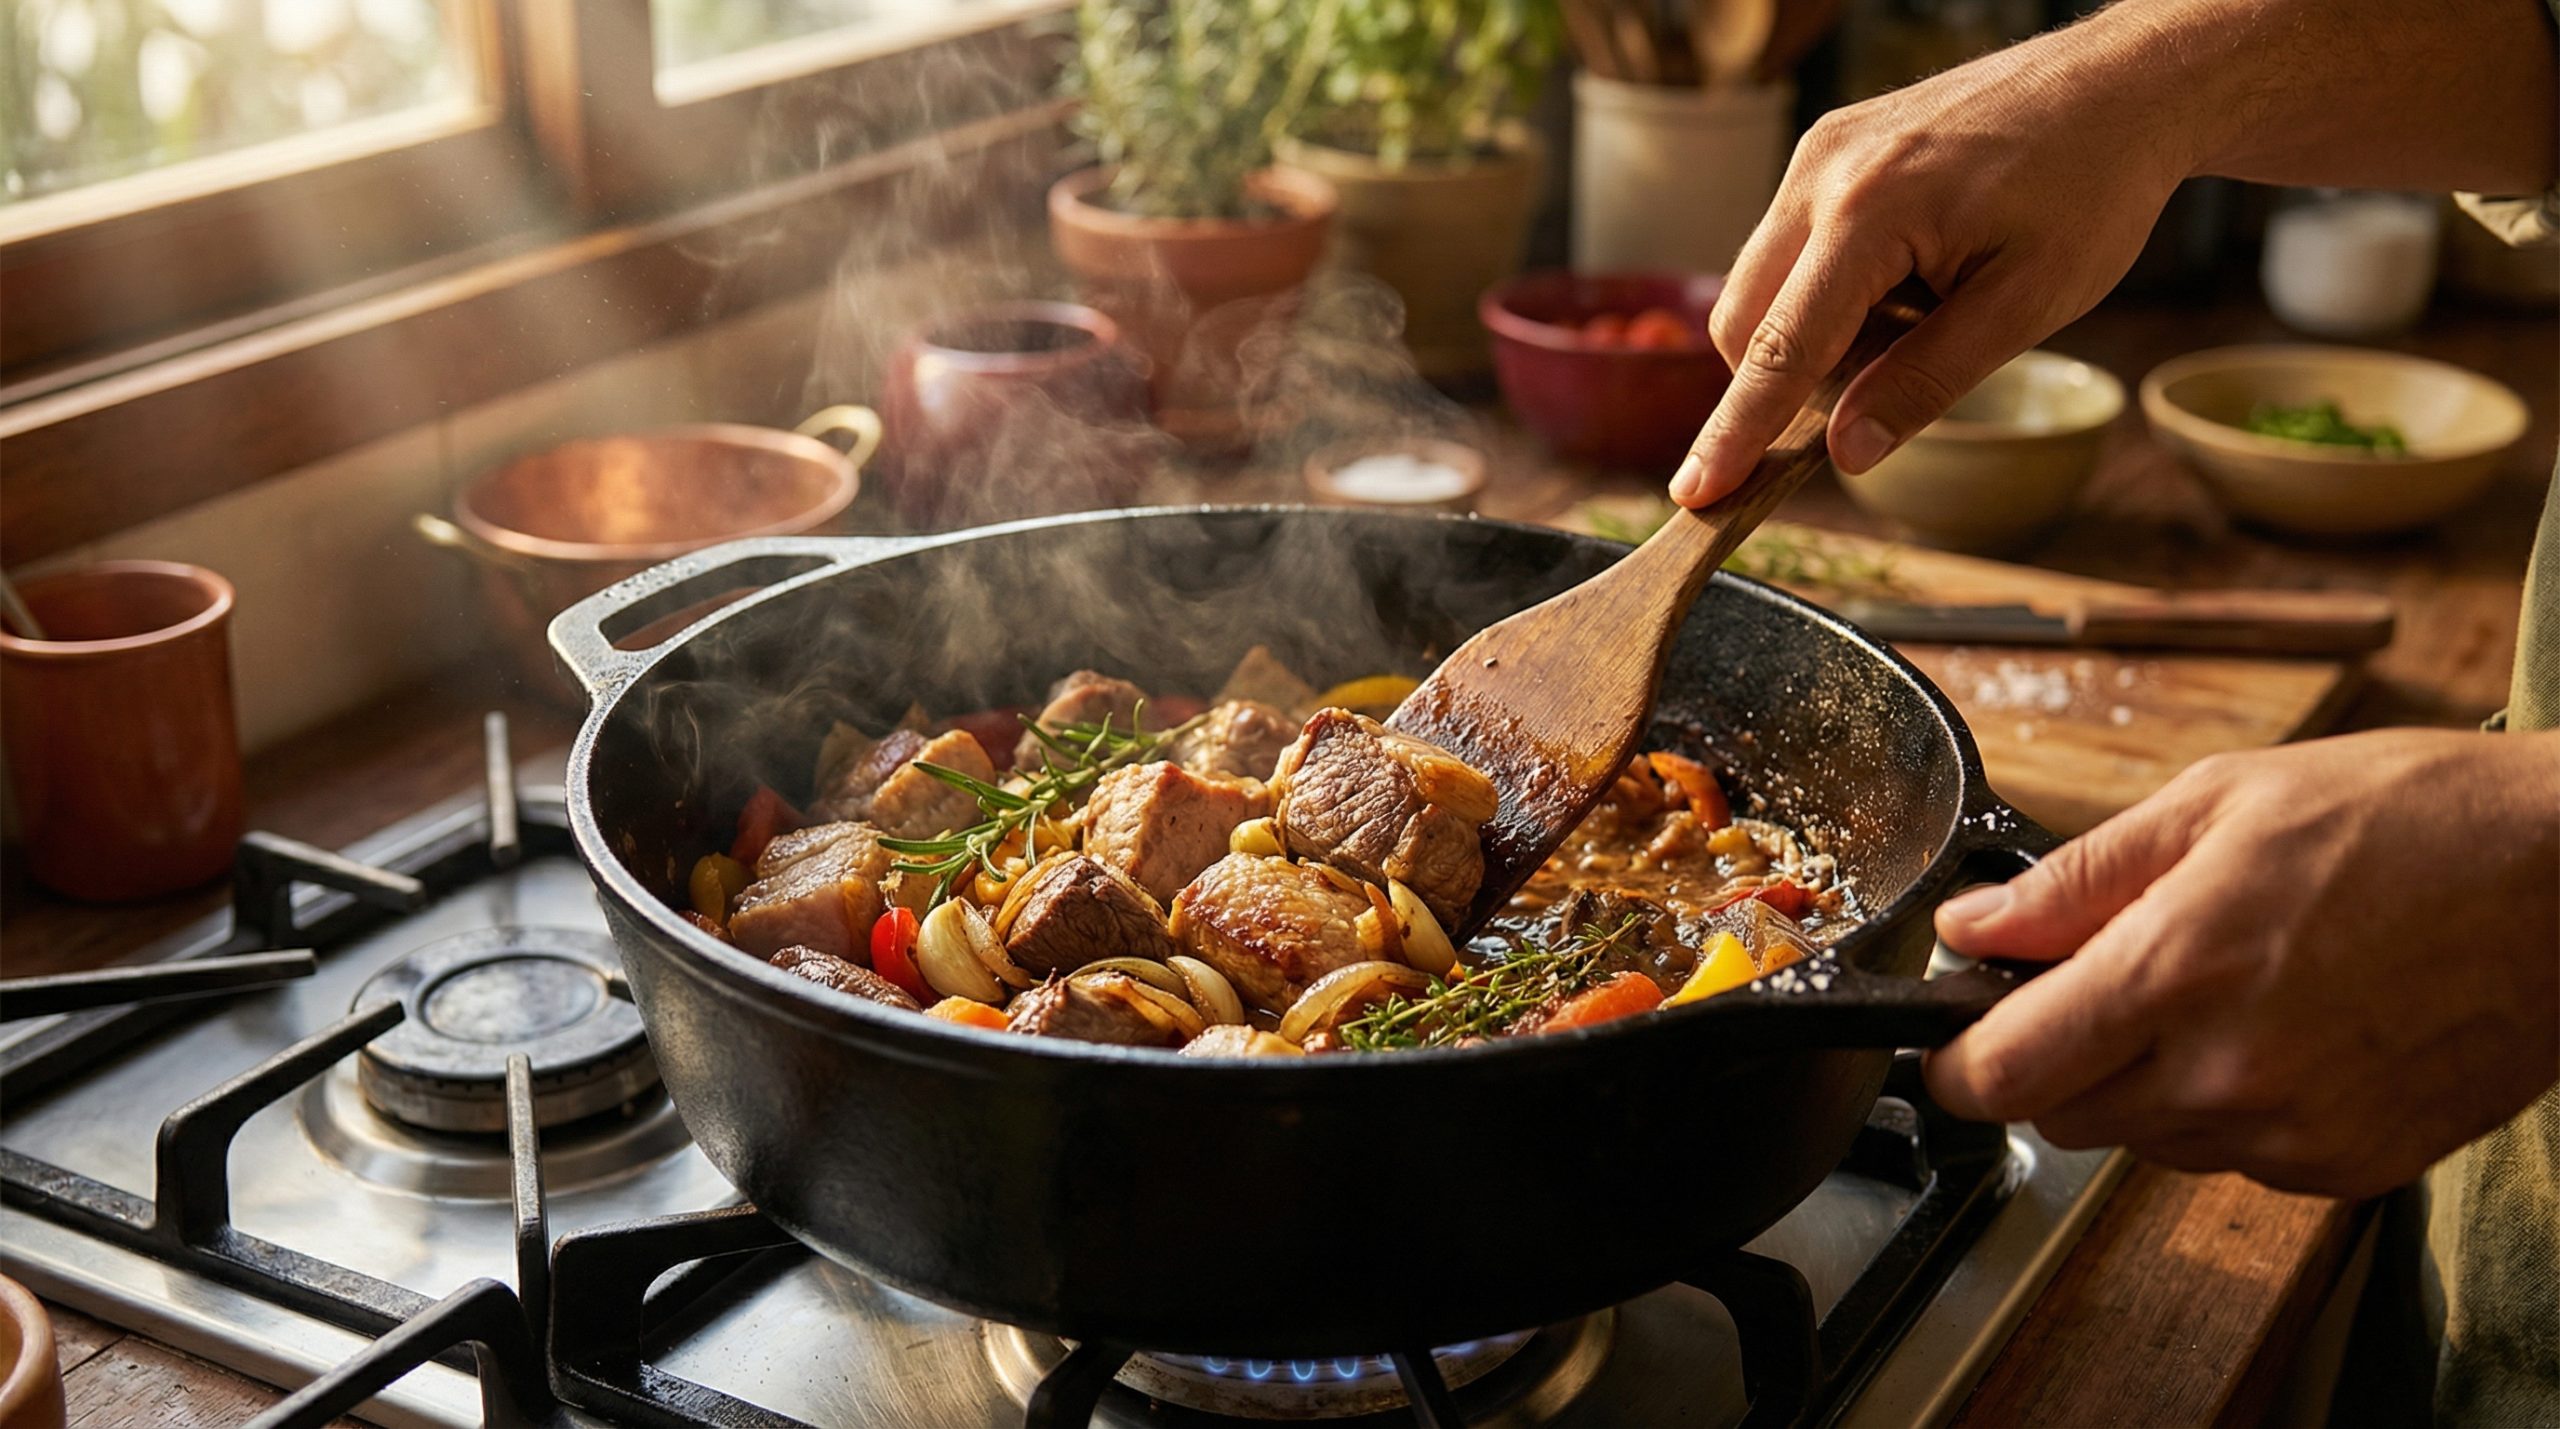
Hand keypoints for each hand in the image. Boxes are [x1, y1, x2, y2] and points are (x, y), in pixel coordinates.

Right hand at [1668, 0, 2557, 507]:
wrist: (2123, 85)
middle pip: (1741, 321)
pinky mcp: (1827, 150)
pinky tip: (1912, 275)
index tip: (1696, 495)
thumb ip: (1925, 382)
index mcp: (1871, 211)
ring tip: (1927, 306)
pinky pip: (1791, 248)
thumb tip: (1845, 453)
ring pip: (1761, 288)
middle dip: (1792, 378)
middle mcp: (1821, 173)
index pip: (1779, 348)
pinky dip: (1833, 292)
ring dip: (1819, 333)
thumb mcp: (2026, 306)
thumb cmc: (2091, 188)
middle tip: (1900, 369)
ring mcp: (1817, 154)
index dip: (1736, 433)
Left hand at [1924, 729, 2559, 1198]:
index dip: (1954, 1058)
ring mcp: (2294, 1134)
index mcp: (2178, 971)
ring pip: (2142, 1142)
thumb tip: (1972, 931)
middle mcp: (2228, 1073)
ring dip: (2141, 1081)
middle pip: (2059, 1116)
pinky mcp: (2350, 1167)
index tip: (1953, 1032)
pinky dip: (2225, 1106)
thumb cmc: (2412, 820)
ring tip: (2217, 986)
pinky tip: (2279, 1028)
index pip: (2000, 1073)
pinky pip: (2231, 1160)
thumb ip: (2075, 883)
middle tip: (2102, 978)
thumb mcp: (2217, 803)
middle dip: (2052, 1056)